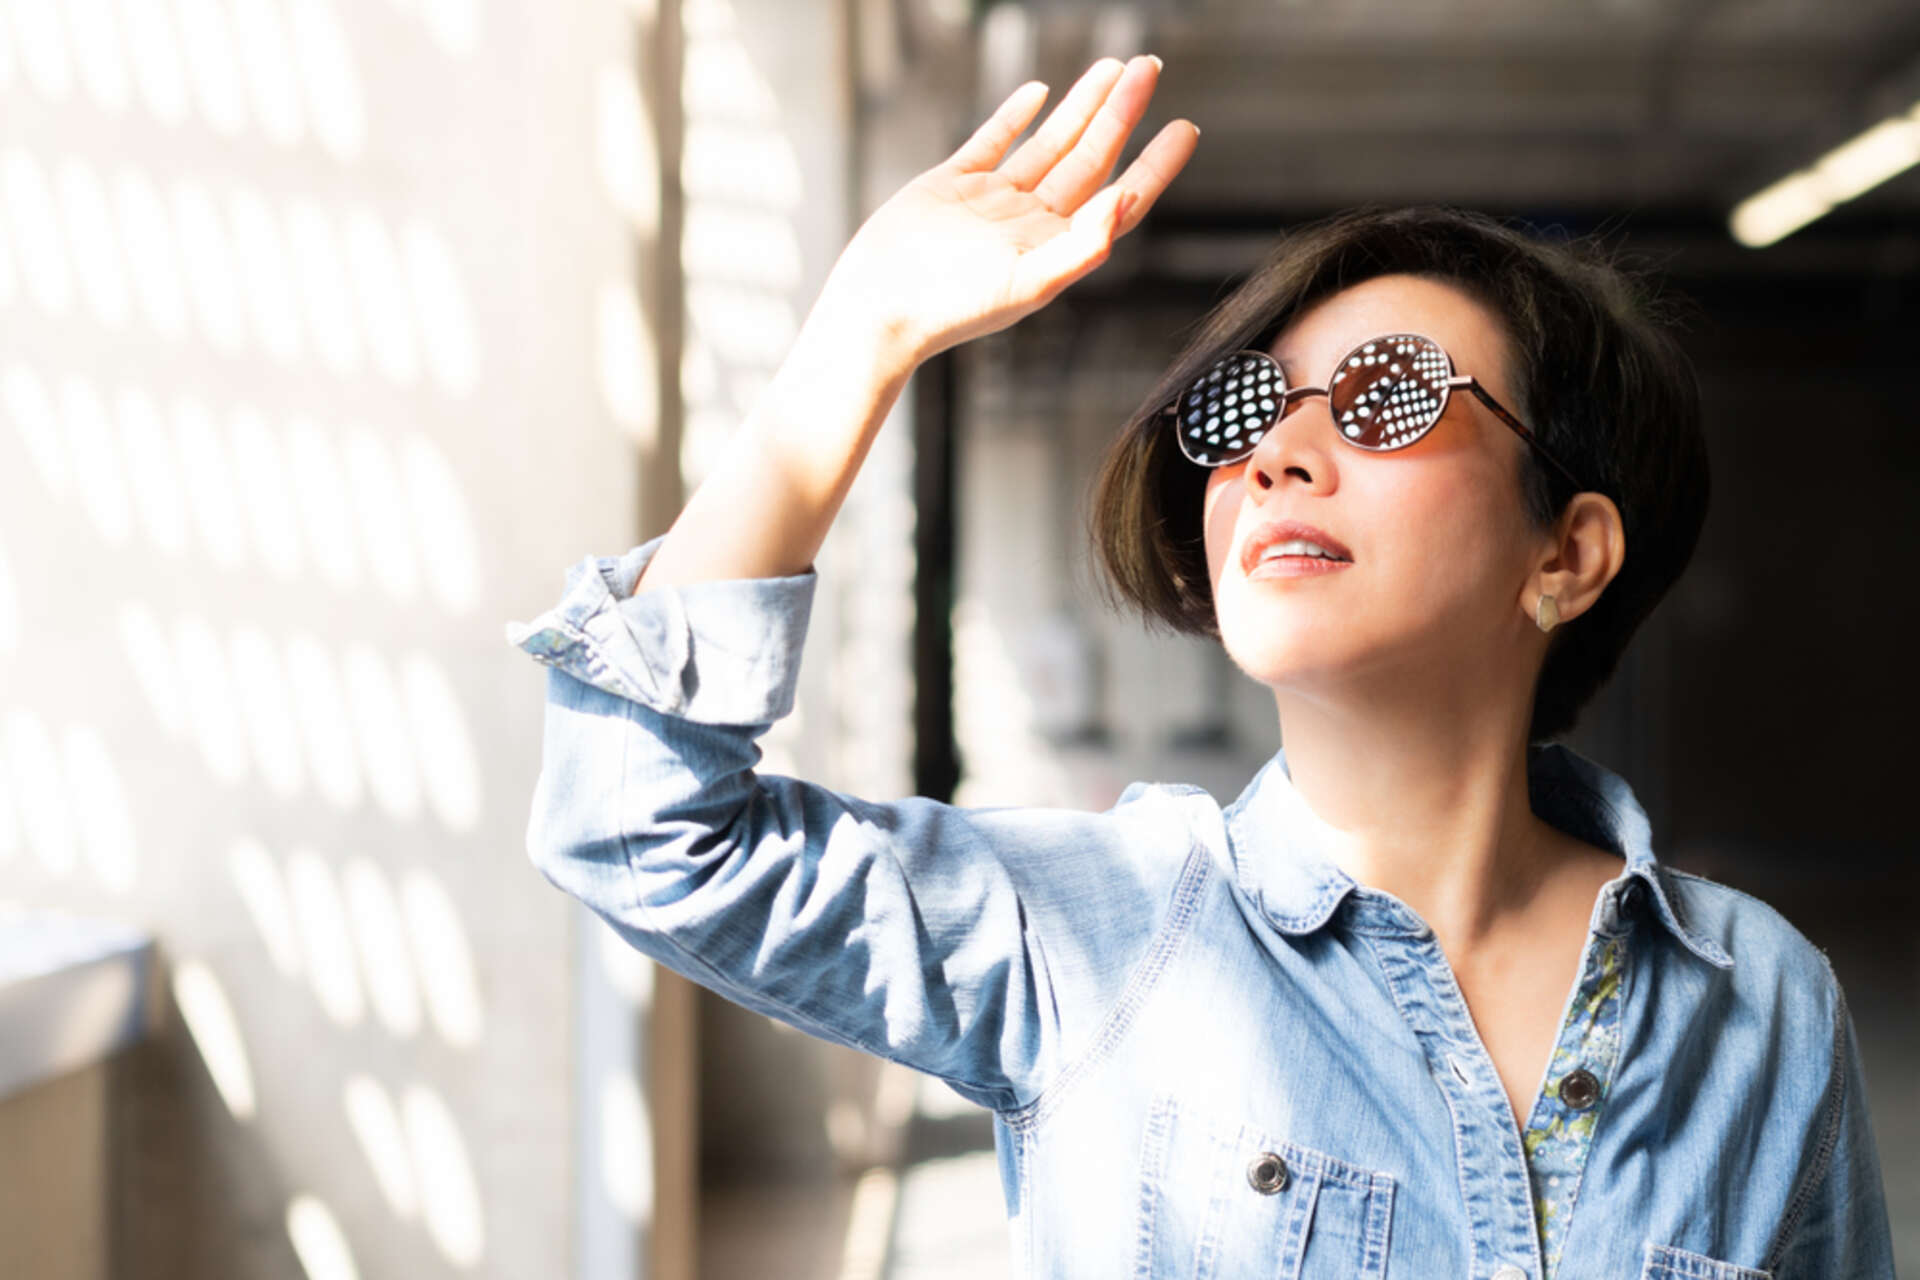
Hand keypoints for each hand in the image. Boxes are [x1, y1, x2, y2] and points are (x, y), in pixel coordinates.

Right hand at [816, 55, 1198, 364]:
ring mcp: (992, 201)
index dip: (1155, 164)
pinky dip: (1015, 116)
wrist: (879, 307)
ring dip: (1081, 106)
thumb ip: (1083, 245)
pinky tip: (1039, 93)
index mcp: (1055, 248)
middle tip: (1149, 68)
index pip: (1120, 198)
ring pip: (1049, 143)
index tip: (1184, 128)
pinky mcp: (951, 184)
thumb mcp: (1028, 283)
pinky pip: (992, 142)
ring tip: (1112, 68)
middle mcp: (1030, 223)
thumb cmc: (953, 310)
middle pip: (1090, 158)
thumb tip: (1124, 199)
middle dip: (1122, 113)